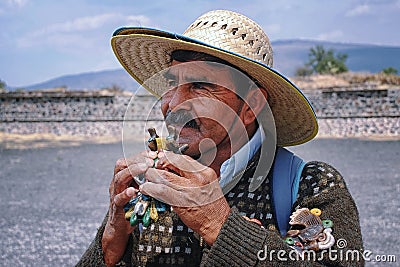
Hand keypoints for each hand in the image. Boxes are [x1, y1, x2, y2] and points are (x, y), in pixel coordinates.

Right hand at [102, 151, 156, 265]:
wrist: (121, 226)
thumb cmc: (135, 205)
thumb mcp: (143, 189)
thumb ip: (149, 179)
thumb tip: (165, 168)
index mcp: (124, 176)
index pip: (130, 159)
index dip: (142, 154)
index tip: (154, 154)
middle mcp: (118, 182)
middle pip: (122, 164)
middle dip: (137, 159)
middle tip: (151, 160)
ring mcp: (116, 193)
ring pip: (119, 178)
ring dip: (132, 171)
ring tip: (144, 168)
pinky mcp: (116, 206)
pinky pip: (118, 198)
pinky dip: (126, 194)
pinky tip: (133, 191)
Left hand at [140, 151, 229, 244]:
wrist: (219, 223)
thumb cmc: (212, 205)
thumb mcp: (208, 182)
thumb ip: (192, 173)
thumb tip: (173, 166)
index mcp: (204, 172)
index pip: (182, 157)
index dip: (168, 157)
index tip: (161, 160)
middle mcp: (197, 178)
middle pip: (171, 163)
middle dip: (158, 164)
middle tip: (153, 169)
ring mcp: (188, 190)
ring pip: (162, 176)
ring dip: (151, 176)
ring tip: (148, 179)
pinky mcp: (180, 202)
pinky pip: (160, 191)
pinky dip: (150, 189)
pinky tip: (147, 189)